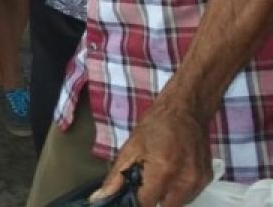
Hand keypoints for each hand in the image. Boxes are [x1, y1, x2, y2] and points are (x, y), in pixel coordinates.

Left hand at [92, 102, 212, 206]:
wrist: (186, 110)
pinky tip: (171, 175)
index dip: (134, 202)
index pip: (146, 204)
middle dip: (150, 200)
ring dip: (165, 197)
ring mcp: (198, 181)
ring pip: (177, 204)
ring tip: (157, 177)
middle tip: (143, 186)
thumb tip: (100, 198)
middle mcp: (184, 180)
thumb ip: (117, 176)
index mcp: (162, 170)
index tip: (130, 197)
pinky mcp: (207, 180)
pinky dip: (177, 191)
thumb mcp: (131, 147)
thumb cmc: (156, 125)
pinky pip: (189, 196)